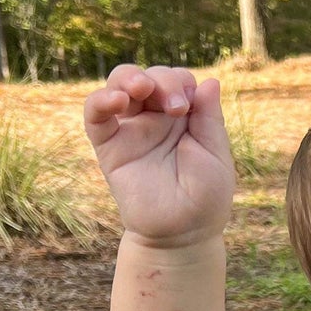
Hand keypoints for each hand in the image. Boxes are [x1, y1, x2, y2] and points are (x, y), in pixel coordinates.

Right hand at [83, 64, 234, 245]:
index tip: (190, 107)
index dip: (182, 83)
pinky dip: (100, 100)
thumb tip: (209, 81)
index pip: (177, 80)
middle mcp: (155, 119)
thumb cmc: (205, 197)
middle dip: (163, 80)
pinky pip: (94, 115)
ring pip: (119, 84)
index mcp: (183, 117)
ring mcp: (131, 130)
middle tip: (175, 107)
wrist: (183, 234)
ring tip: (141, 89)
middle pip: (149, 76)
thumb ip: (210, 118)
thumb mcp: (215, 154)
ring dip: (129, 77)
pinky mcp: (109, 147)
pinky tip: (116, 100)